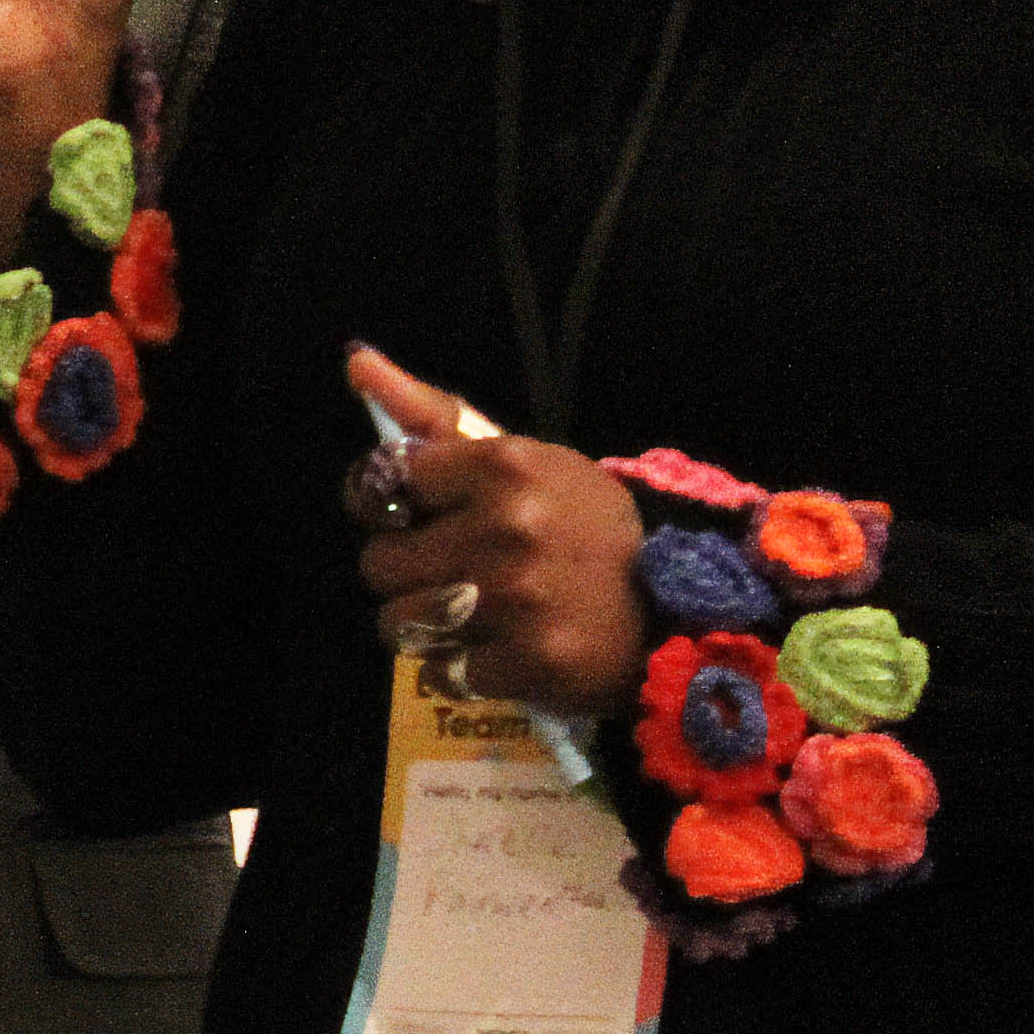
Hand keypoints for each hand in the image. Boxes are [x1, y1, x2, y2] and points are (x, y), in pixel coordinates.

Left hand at [344, 343, 642, 716]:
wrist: (678, 603)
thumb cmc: (585, 525)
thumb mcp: (522, 458)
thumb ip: (432, 415)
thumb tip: (355, 361)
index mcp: (503, 466)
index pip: (384, 478)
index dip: (386, 503)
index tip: (410, 516)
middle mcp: (506, 529)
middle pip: (379, 562)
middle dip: (405, 570)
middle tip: (451, 572)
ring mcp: (517, 601)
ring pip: (398, 622)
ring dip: (424, 625)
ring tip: (469, 615)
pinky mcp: (528, 664)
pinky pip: (440, 672)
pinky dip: (459, 669)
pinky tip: (497, 650)